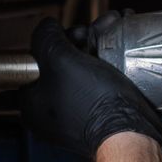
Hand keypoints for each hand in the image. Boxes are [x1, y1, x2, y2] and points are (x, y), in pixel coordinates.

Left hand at [19, 15, 161, 157]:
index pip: (38, 60)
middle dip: (84, 39)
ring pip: (82, 70)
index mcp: (32, 104)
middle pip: (62, 63)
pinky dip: (108, 64)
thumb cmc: (93, 101)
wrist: (129, 135)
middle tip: (101, 27)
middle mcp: (50, 113)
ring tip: (116, 26)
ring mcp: (75, 117)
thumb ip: (45, 37)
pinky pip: (98, 84)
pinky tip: (121, 45)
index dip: (58, 40)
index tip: (77, 33)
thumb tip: (47, 27)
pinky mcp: (98, 118)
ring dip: (99, 45)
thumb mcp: (60, 58)